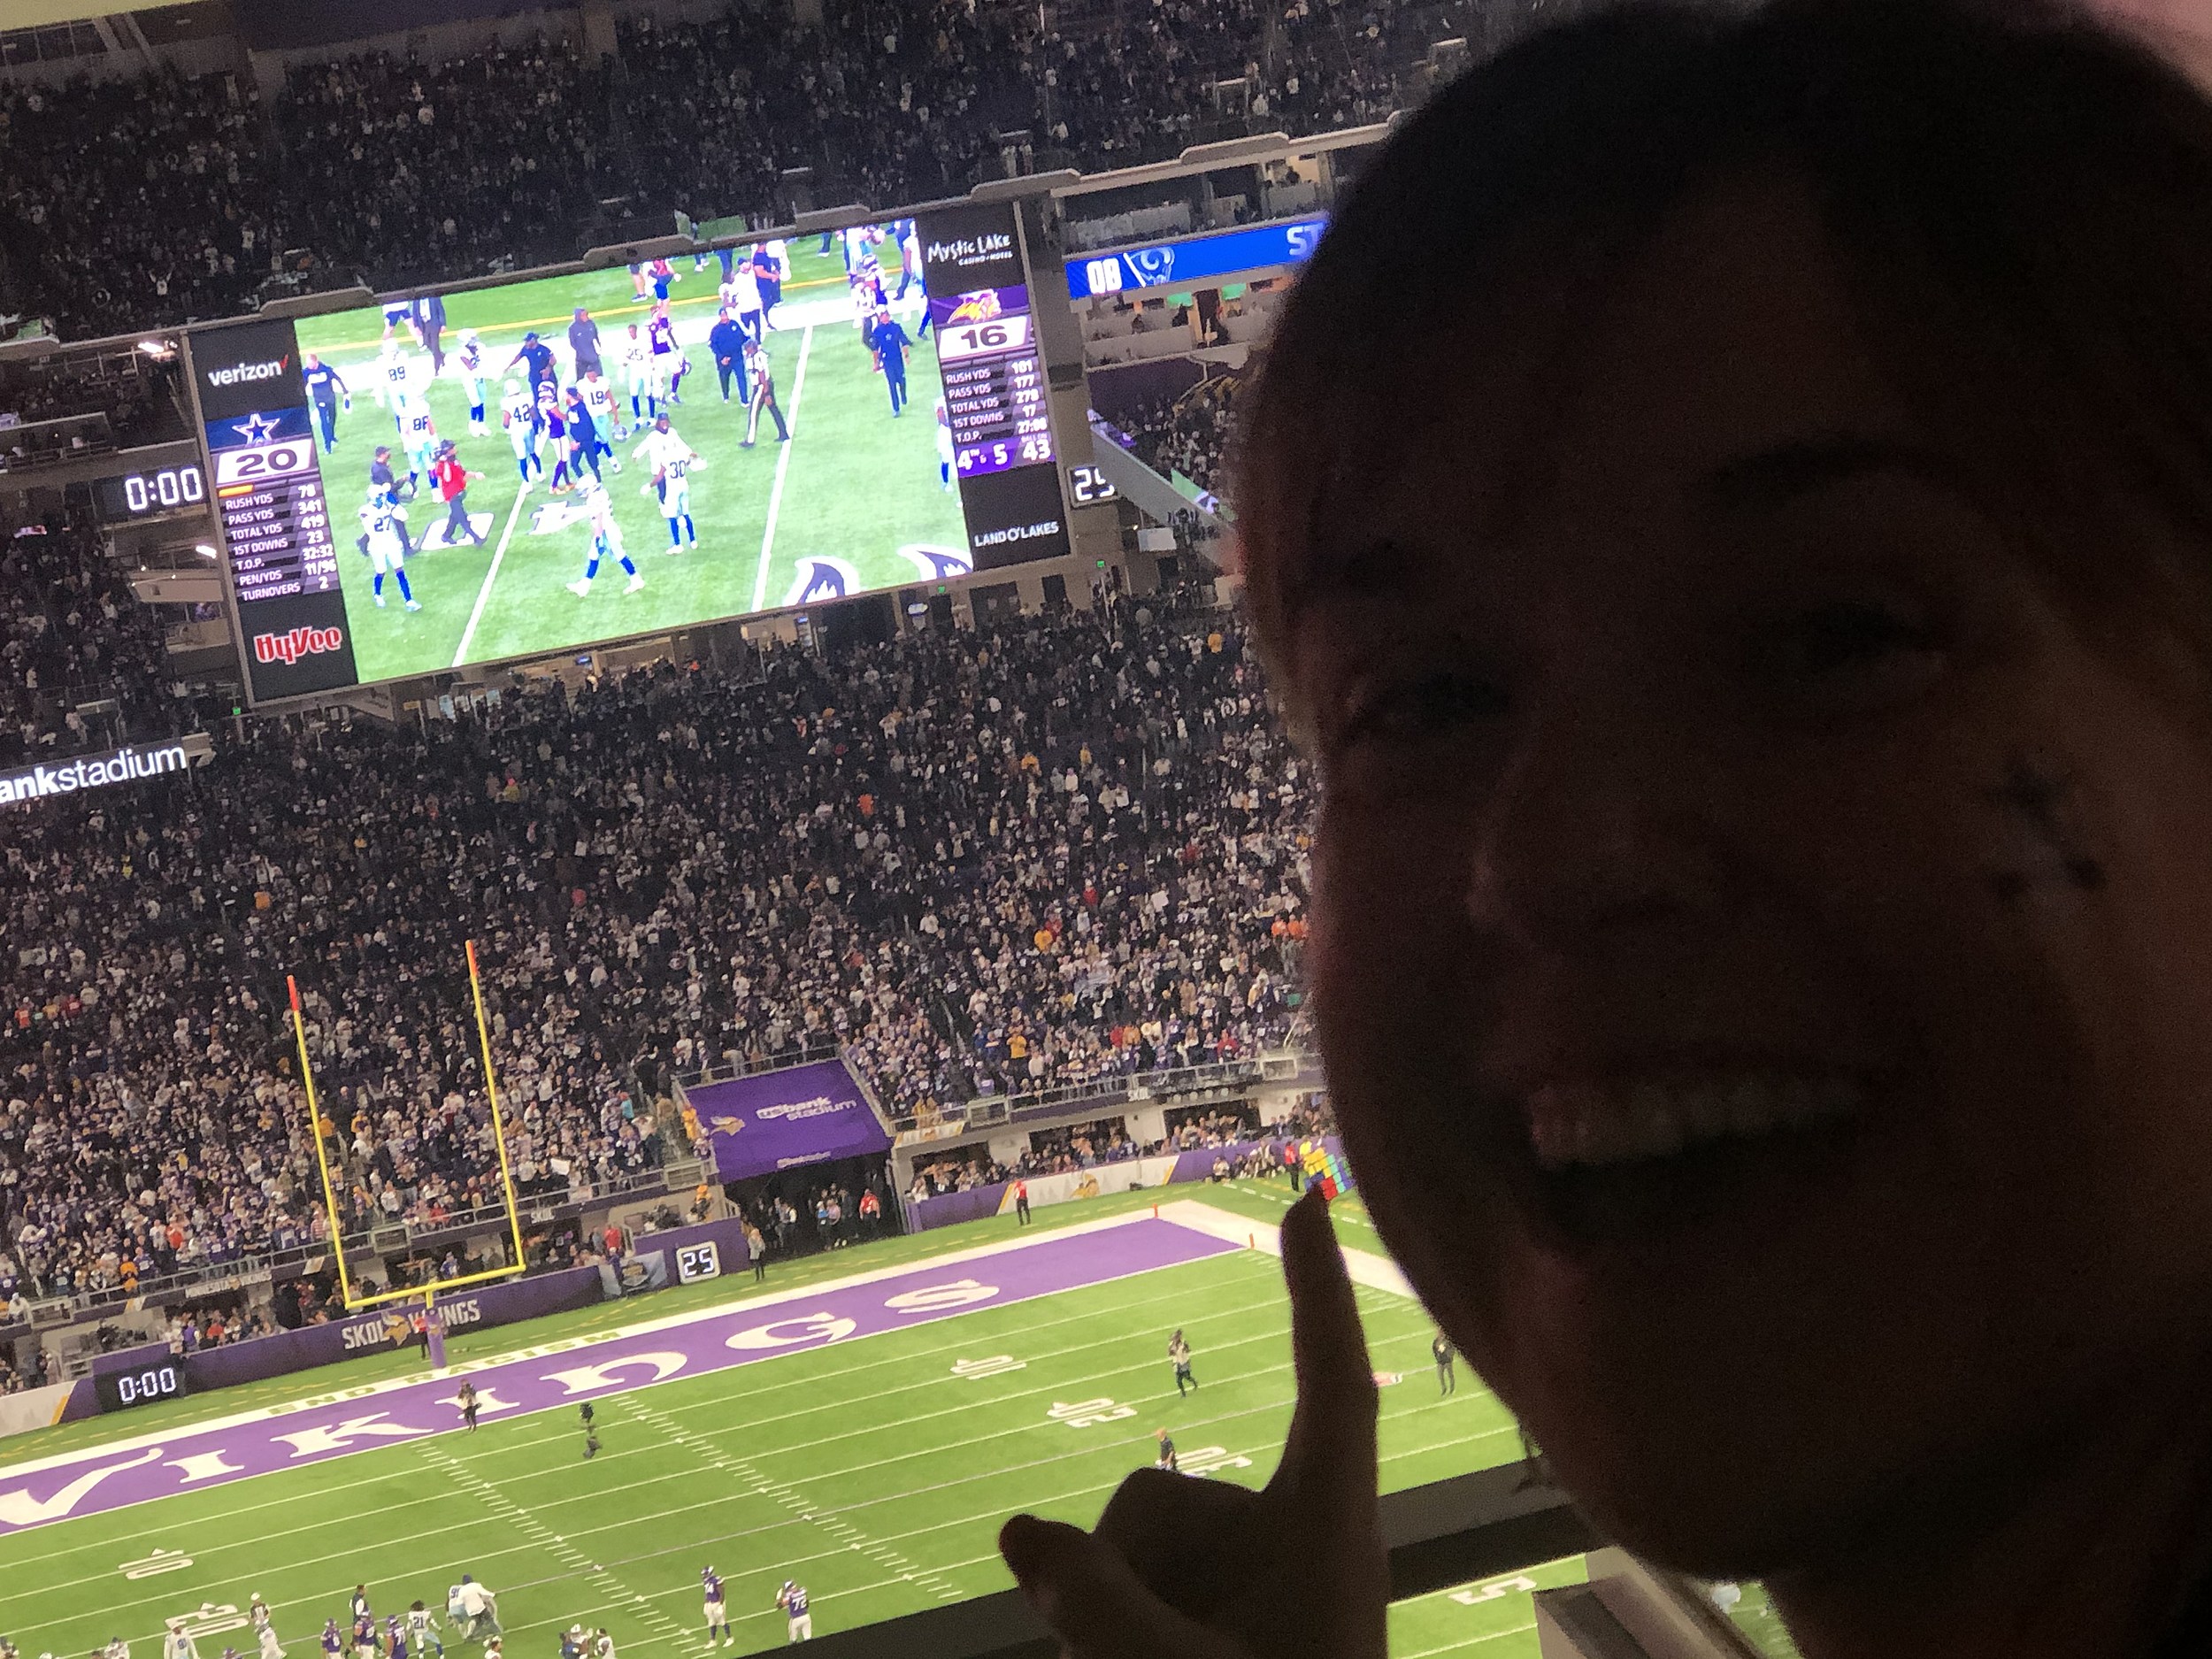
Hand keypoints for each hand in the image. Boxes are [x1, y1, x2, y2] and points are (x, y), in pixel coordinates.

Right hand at [998, 1189, 1386, 1658]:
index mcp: (1330, 1540)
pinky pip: (1111, 1582)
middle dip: (1112, 1572)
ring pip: (1121, 1544)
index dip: (1320, 1293)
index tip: (1309, 1201)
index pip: (1334, 1388)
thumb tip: (1022, 1535)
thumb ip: (1089, 1598)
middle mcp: (1286, 1547)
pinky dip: (1097, 1628)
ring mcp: (1242, 1584)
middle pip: (1154, 1499)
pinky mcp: (1205, 1613)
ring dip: (1103, 1615)